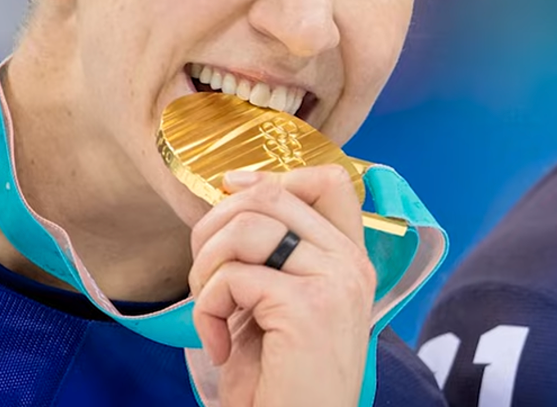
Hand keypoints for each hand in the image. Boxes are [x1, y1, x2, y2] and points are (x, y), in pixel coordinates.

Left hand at [189, 166, 376, 406]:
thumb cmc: (283, 380)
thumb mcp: (282, 304)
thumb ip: (274, 255)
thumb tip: (232, 196)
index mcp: (351, 258)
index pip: (329, 180)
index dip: (270, 177)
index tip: (230, 195)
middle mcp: (351, 263)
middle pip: (272, 193)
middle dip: (214, 226)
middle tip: (205, 276)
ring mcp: (334, 281)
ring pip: (245, 227)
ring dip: (205, 268)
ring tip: (210, 310)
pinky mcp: (307, 306)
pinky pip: (231, 278)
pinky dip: (206, 311)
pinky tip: (218, 345)